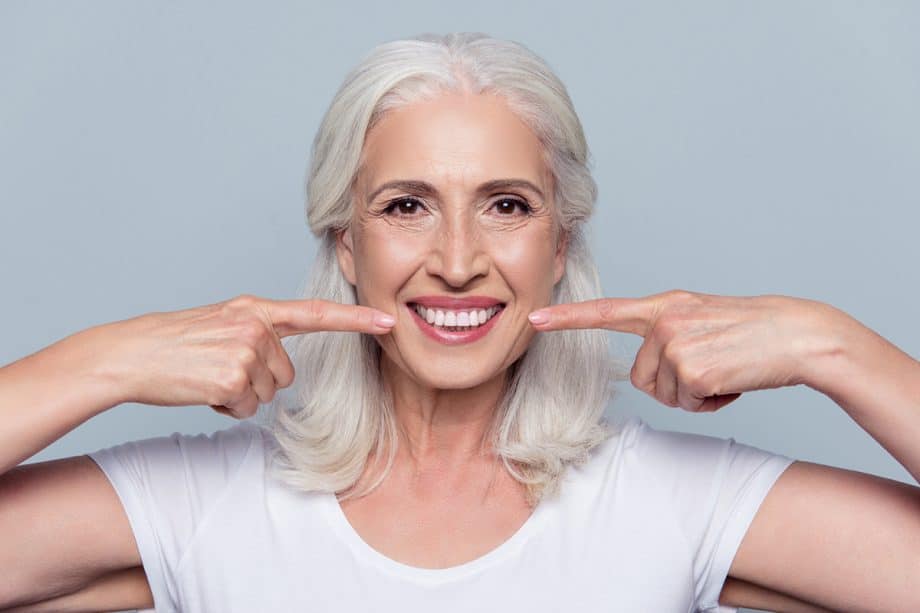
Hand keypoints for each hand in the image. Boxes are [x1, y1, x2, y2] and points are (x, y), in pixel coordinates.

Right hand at [95, 294, 395, 418]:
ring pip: (268, 393)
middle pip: (287, 373)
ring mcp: (245, 351)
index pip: (315, 313)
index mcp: (255, 309)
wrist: (131, 354)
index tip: (388, 321)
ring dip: (241, 395)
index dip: (355, 320)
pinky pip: (247, 408)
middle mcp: (256, 325)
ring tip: (208, 376)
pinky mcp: (233, 377)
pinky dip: (227, 408)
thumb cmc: (176, 343)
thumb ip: (258, 332)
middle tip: (219, 369)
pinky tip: (203, 390)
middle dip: (258, 381)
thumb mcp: (222, 323)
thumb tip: (282, 365)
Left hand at [528, 290, 840, 411]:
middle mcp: (664, 320)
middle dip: (672, 387)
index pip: (607, 312)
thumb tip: (647, 372)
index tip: (534, 320)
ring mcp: (675, 343)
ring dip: (693, 395)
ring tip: (724, 371)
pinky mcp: (690, 367)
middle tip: (710, 370)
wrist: (797, 335)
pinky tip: (732, 381)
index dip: (568, 319)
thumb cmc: (753, 334)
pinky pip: (688, 404)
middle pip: (640, 378)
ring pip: (663, 394)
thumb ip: (669, 335)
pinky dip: (711, 402)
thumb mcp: (704, 321)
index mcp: (666, 306)